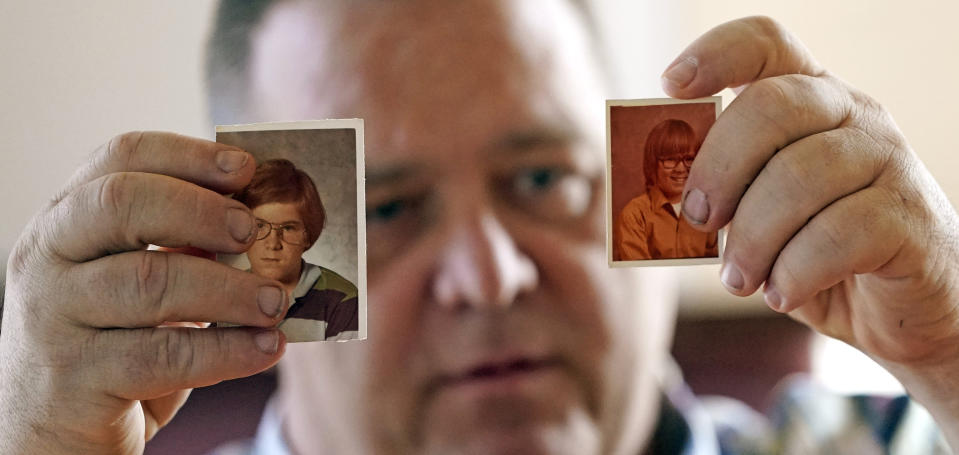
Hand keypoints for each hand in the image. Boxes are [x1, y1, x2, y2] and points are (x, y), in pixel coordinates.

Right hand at [0, 132, 288, 453]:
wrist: (52, 436)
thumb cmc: (112, 347)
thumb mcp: (139, 287)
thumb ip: (183, 248)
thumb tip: (261, 222)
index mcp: (66, 221)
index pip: (118, 159)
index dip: (187, 155)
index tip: (245, 168)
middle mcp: (46, 259)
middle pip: (122, 203)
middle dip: (201, 210)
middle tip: (254, 232)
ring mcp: (52, 319)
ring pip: (149, 282)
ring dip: (229, 289)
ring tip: (277, 301)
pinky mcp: (73, 380)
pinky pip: (162, 355)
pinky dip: (226, 350)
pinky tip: (266, 348)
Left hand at [666, 16, 958, 444]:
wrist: (901, 312)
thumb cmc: (813, 254)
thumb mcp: (754, 218)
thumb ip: (718, 196)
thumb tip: (659, 195)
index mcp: (807, 101)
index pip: (767, 42)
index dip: (715, 54)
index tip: (671, 85)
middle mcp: (853, 115)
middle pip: (773, 105)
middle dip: (717, 167)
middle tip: (694, 218)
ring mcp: (889, 160)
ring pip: (802, 175)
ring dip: (751, 237)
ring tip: (738, 279)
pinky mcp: (912, 218)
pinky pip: (839, 234)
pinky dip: (794, 270)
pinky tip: (780, 292)